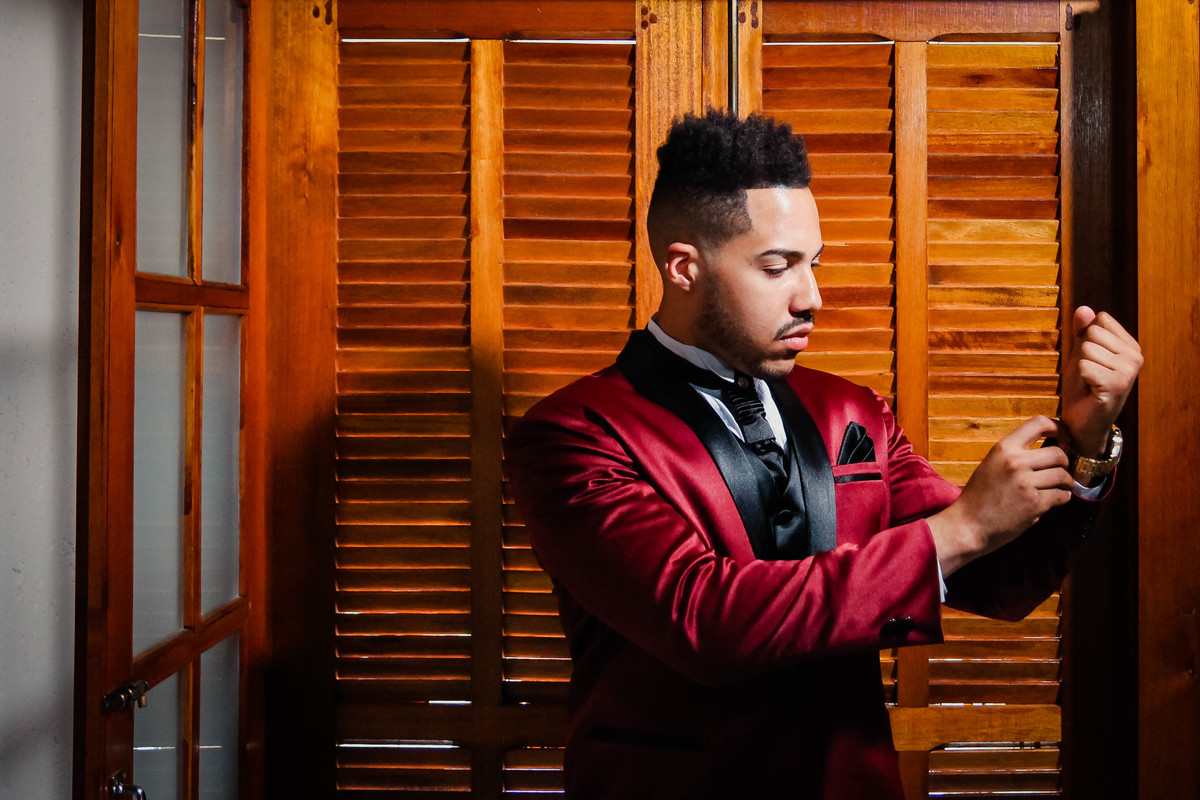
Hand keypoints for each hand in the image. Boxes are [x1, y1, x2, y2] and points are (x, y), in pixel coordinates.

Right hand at [929, 416, 1073, 575]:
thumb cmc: (979, 495)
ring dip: (1065, 482)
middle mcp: (1016, 462)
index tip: (1064, 436)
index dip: (1058, 427)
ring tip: (1058, 487)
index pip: (1039, 423)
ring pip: (1063, 475)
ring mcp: (1026, 483)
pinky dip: (1062, 498)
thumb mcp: (991, 464)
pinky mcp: (1035, 503)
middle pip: (1058, 453)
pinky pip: (1062, 496)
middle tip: (1060, 470)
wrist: (968, 525)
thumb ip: (1015, 454)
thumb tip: (1048, 447)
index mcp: (1004, 448)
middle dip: (1064, 463)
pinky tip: (1053, 500)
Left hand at [1062, 306, 1142, 456]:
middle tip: (1090, 374)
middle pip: (1093, 332)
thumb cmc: (1084, 386)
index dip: (1086, 339)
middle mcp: (1135, 356)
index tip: (1092, 360)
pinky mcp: (1116, 384)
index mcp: (1130, 346)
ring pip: (1087, 349)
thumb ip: (1082, 330)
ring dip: (1081, 367)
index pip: (1100, 320)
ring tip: (1090, 382)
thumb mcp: (1080, 353)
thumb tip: (1084, 309)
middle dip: (1083, 354)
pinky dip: (1081, 378)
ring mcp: (1128, 370)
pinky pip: (1084, 365)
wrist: (1083, 421)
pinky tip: (1091, 390)